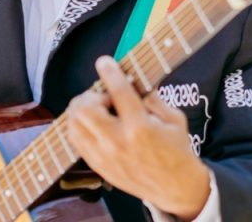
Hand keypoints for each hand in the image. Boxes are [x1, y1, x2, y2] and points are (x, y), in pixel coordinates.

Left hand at [67, 56, 210, 219]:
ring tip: (97, 109)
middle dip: (90, 95)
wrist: (176, 189)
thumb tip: (135, 82)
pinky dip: (80, 126)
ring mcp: (105, 156)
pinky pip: (76, 141)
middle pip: (84, 109)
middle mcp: (118, 142)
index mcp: (140, 127)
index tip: (104, 61)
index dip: (109, 72)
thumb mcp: (174, 119)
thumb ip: (153, 98)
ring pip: (74, 125)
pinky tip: (93, 123)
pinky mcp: (98, 166)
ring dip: (81, 110)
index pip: (118, 92)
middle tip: (103, 97)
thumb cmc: (178, 151)